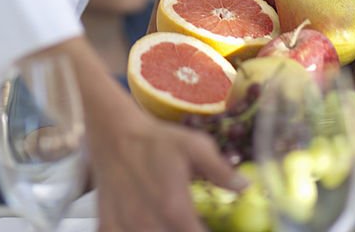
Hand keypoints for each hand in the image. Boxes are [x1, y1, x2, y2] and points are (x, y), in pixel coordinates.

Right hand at [91, 94, 244, 231]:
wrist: (114, 132)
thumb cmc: (156, 140)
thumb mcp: (193, 146)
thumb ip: (220, 170)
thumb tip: (245, 186)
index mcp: (175, 211)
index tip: (212, 227)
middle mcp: (150, 226)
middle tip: (190, 222)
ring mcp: (126, 230)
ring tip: (171, 221)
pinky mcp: (108, 228)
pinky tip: (147, 223)